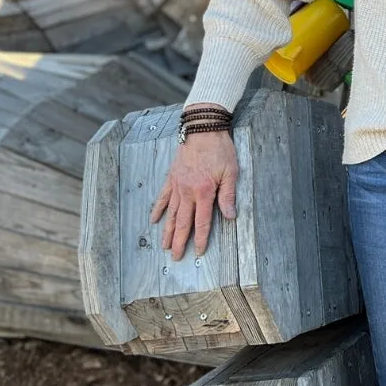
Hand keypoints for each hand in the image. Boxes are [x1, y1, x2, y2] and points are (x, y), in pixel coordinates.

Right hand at [149, 130, 238, 259]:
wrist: (203, 128)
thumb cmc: (220, 149)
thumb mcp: (231, 172)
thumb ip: (228, 196)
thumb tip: (230, 217)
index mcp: (204, 192)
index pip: (202, 221)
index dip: (200, 238)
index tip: (198, 251)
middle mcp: (188, 191)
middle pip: (183, 222)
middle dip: (179, 241)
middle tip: (175, 257)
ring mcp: (177, 185)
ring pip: (171, 213)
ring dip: (168, 231)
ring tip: (164, 246)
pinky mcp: (171, 177)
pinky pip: (163, 196)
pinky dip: (158, 209)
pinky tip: (154, 220)